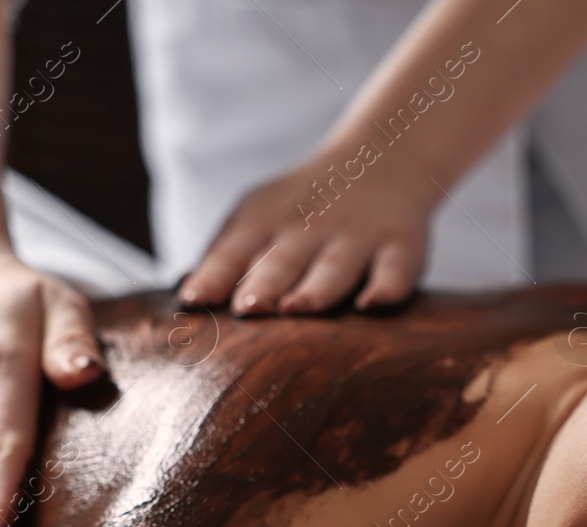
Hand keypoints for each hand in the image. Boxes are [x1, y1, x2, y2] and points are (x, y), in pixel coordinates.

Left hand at [177, 156, 437, 315]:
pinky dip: (387, 286)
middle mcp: (309, 226)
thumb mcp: (258, 217)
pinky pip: (396, 269)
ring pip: (335, 265)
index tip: (194, 301)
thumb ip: (223, 260)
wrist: (382, 159)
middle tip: (247, 308)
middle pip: (283, 260)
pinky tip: (372, 304)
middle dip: (264, 283)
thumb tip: (184, 306)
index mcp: (265, 219)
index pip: (233, 249)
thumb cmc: (303, 207)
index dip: (214, 275)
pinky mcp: (401, 244)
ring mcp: (357, 235)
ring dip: (317, 287)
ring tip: (299, 307)